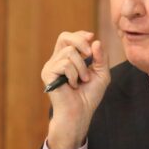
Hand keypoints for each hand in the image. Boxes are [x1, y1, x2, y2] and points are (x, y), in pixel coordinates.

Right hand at [41, 31, 110, 148]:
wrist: (79, 113)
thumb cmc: (89, 96)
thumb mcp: (101, 74)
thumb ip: (101, 58)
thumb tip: (95, 41)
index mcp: (66, 59)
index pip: (69, 38)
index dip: (80, 35)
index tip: (91, 37)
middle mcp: (56, 61)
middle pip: (64, 37)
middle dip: (80, 42)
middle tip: (90, 55)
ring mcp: (50, 67)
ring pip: (69, 52)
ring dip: (82, 67)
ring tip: (83, 80)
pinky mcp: (47, 74)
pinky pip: (65, 64)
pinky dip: (74, 74)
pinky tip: (73, 85)